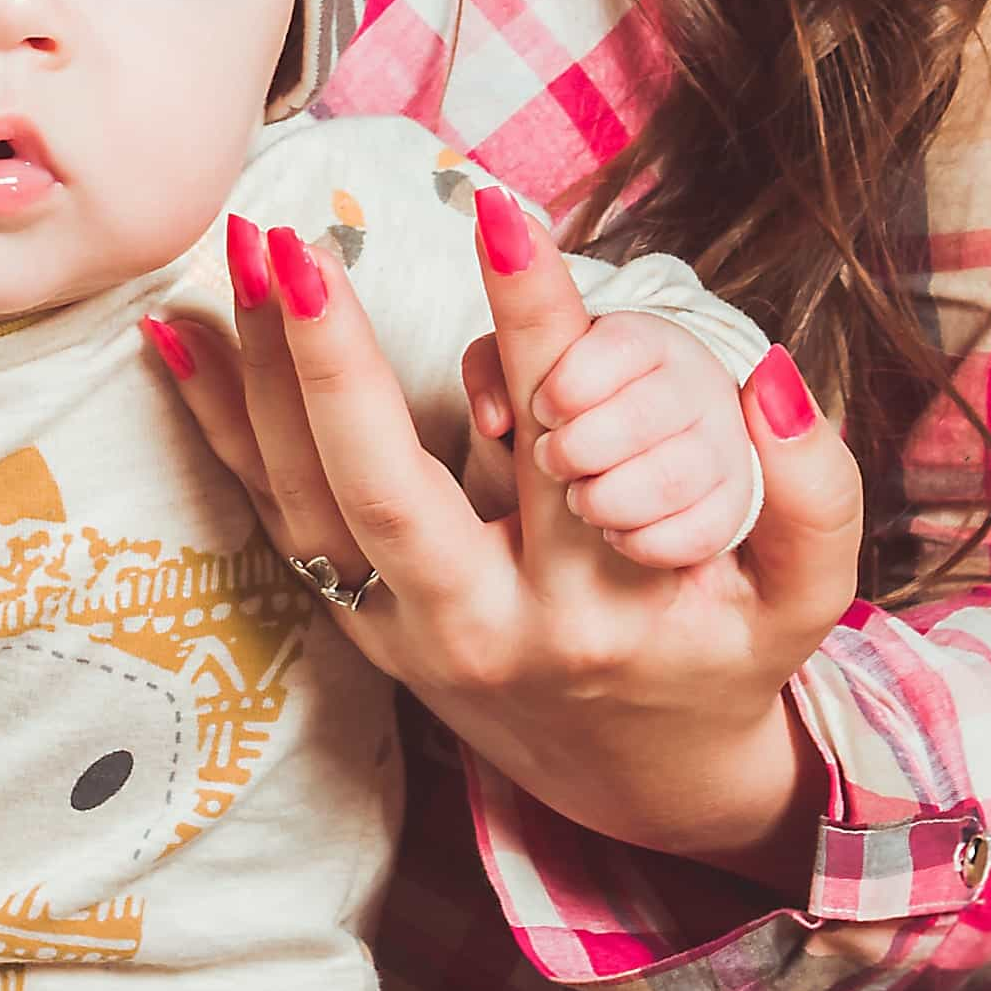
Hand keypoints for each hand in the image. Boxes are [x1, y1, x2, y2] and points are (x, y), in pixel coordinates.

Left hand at [144, 195, 864, 887]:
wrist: (641, 783)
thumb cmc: (722, 658)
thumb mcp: (803, 599)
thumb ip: (816, 492)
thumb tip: (773, 377)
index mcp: (601, 603)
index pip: (562, 437)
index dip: (534, 318)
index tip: (496, 206)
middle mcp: (489, 624)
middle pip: (391, 492)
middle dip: (336, 367)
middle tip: (301, 248)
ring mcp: (405, 634)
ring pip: (310, 504)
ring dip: (263, 376)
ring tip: (243, 248)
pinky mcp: (356, 627)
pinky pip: (273, 521)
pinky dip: (221, 428)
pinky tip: (175, 334)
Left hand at [467, 305, 758, 571]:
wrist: (645, 445)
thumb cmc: (575, 401)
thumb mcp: (531, 368)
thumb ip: (494, 369)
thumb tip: (493, 419)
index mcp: (651, 340)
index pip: (622, 346)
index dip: (570, 385)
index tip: (541, 410)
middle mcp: (700, 387)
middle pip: (644, 416)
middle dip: (580, 447)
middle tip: (549, 462)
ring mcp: (724, 447)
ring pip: (672, 478)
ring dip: (608, 498)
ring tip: (579, 500)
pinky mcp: (734, 506)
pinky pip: (701, 533)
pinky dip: (645, 542)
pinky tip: (614, 535)